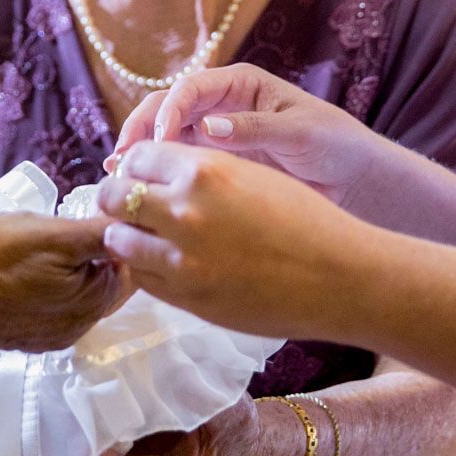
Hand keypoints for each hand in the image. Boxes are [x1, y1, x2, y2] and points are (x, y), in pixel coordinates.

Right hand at [0, 212, 126, 349]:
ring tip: (38, 239)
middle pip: (103, 277)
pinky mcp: (22, 333)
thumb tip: (135, 223)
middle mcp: (76, 328)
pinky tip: (21, 262)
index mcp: (91, 306)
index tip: (93, 210)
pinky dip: (45, 280)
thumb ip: (98, 232)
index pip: (127, 263)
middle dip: (91, 248)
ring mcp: (48, 334)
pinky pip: (49, 301)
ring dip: (67, 263)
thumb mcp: (49, 232)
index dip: (115, 231)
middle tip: (63, 220)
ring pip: (75, 287)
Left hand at [46, 398, 253, 455]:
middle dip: (64, 451)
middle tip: (53, 405)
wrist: (229, 442)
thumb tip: (177, 371)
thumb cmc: (231, 430)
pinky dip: (59, 438)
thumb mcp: (230, 413)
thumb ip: (205, 399)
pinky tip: (54, 403)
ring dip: (55, 444)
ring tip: (48, 400)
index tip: (83, 429)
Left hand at [96, 141, 361, 340]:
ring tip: (146, 238)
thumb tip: (155, 172)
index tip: (143, 176)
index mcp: (204, 170)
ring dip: (127, 237)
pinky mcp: (187, 298)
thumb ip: (201, 171)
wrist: (340, 277)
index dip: (137, 166)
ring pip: (118, 241)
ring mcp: (182, 260)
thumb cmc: (305, 220)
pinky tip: (167, 265)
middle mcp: (185, 211)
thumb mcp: (251, 174)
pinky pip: (142, 278)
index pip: (138, 157)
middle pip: (115, 197)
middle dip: (119, 199)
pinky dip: (146, 269)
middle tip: (133, 207)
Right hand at [108, 64, 396, 214]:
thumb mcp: (300, 133)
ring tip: (117, 175)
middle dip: (141, 129)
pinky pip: (176, 164)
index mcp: (239, 84)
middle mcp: (219, 105)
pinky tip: (136, 190)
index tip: (160, 141)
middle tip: (122, 160)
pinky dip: (154, 174)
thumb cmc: (334, 144)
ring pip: (163, 137)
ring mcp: (212, 135)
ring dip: (139, 152)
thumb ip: (255, 129)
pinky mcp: (213, 165)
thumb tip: (208, 128)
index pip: (190, 88)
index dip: (169, 110)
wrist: (352, 179)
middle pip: (166, 107)